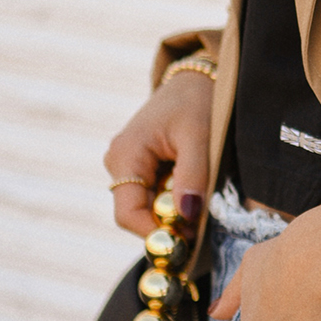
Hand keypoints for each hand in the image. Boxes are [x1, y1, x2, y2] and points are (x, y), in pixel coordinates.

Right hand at [104, 70, 213, 238]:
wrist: (196, 79)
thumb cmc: (197, 102)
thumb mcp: (200, 137)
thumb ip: (192, 175)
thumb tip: (185, 215)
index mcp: (125, 154)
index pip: (128, 214)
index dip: (155, 233)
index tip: (188, 241)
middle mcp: (118, 162)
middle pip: (136, 214)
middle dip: (167, 224)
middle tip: (201, 224)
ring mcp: (126, 165)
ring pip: (146, 206)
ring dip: (172, 212)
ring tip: (201, 198)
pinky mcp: (139, 166)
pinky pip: (152, 195)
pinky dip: (173, 199)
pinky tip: (192, 189)